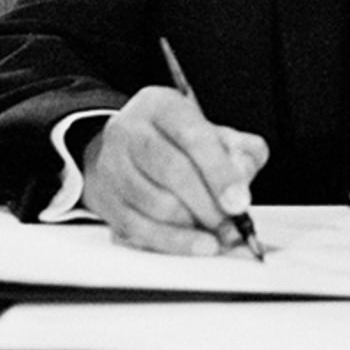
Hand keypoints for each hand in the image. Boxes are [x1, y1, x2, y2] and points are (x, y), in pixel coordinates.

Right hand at [81, 86, 269, 255]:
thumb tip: (243, 175)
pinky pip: (139, 229)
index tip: (239, 203)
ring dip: (192, 226)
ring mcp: (112, 165)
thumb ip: (240, 151)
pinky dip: (173, 242)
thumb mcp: (214, 132)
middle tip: (231, 224)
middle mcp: (130, 130)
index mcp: (161, 106)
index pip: (193, 137)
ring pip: (154, 204)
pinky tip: (196, 243)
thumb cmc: (179, 143)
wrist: (130, 151)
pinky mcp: (106, 200)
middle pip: (171, 170)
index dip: (219, 173)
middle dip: (208, 204)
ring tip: (216, 232)